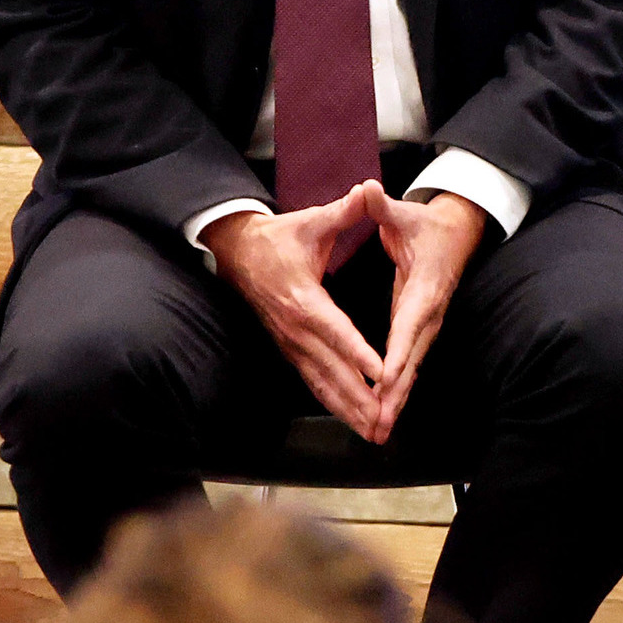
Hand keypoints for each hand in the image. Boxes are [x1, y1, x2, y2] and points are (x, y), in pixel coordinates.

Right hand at [207, 188, 390, 436]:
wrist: (238, 252)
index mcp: (303, 299)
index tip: (381, 374)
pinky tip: (352, 418)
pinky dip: (333, 401)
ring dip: (348, 408)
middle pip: (331, 369)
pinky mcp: (288, 349)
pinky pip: (313, 381)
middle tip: (384, 421)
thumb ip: (343, 211)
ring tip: (374, 432)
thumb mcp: (311, 221)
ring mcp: (290, 343)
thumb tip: (365, 190)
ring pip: (321, 383)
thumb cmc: (280, 236)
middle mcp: (296, 329)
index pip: (336, 331)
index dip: (358, 353)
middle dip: (359, 397)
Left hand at [360, 182, 487, 439]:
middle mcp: (429, 313)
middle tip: (380, 423)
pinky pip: (409, 366)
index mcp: (424, 287)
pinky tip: (384, 414)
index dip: (399, 352)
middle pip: (413, 358)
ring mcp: (427, 325)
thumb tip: (368, 188)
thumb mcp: (404, 213)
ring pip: (412, 369)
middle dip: (396, 392)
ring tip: (379, 431)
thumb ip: (382, 206)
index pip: (409, 323)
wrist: (458, 232)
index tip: (386, 379)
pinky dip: (397, 392)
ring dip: (396, 401)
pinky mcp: (421, 331)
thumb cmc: (426, 223)